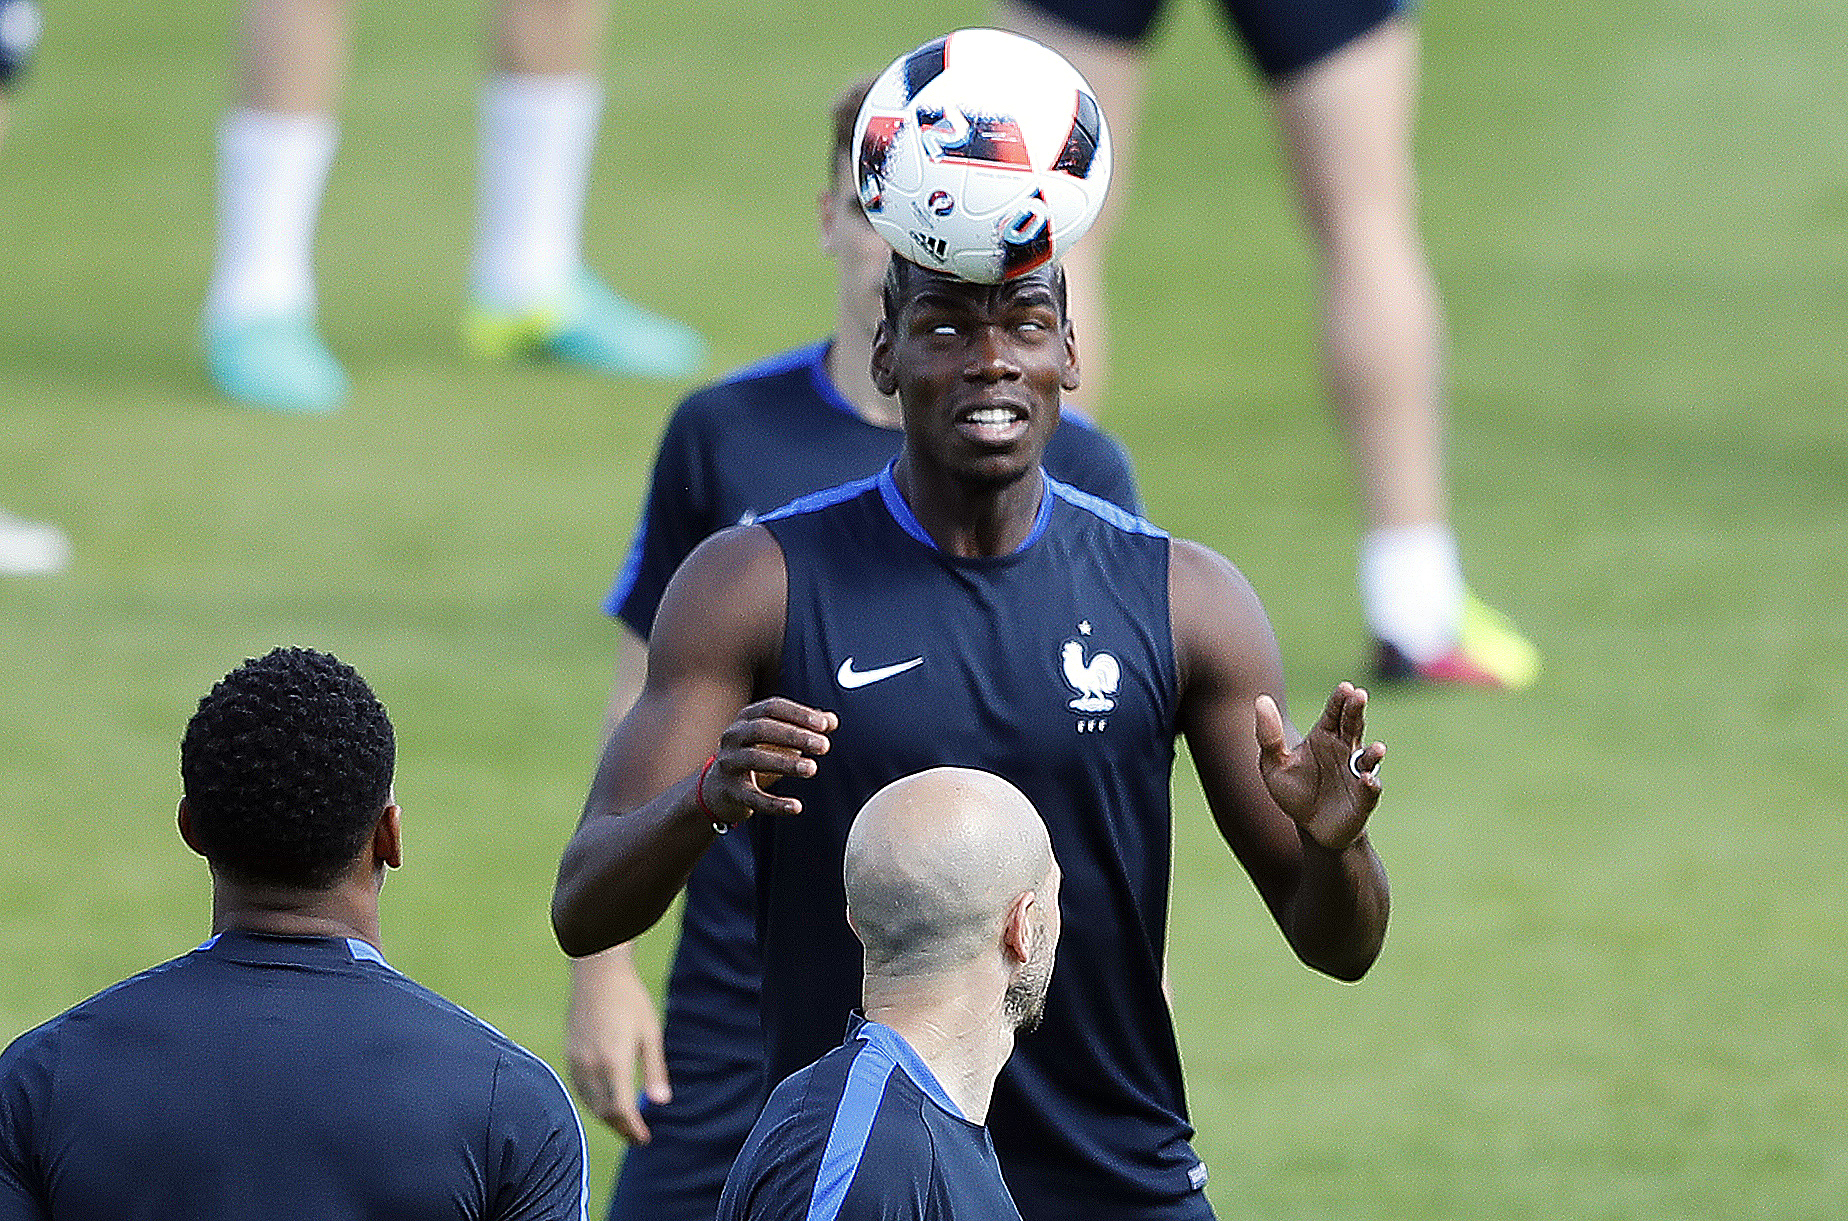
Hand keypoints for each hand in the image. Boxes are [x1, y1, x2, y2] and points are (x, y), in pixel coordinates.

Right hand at [565, 947, 670, 1142]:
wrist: (597, 974)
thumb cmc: (630, 1000)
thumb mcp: (650, 1033)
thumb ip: (655, 1070)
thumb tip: (662, 1103)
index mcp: (614, 1061)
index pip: (622, 1110)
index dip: (633, 1129)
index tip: (644, 1138)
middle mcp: (591, 1065)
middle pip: (604, 1111)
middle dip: (620, 1128)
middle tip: (636, 1135)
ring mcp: (577, 1060)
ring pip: (590, 1102)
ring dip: (606, 1117)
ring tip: (624, 1122)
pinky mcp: (569, 1053)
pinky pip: (580, 1089)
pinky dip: (593, 1102)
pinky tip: (604, 1101)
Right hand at [700, 697, 838, 825]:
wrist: (718, 789)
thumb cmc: (754, 757)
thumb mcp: (777, 739)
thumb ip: (805, 728)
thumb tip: (832, 720)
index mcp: (747, 718)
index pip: (773, 708)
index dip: (799, 714)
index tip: (824, 724)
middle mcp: (733, 736)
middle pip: (763, 729)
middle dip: (795, 736)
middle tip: (824, 746)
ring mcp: (728, 762)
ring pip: (755, 758)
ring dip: (786, 763)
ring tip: (812, 768)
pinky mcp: (730, 790)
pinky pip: (752, 797)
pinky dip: (775, 803)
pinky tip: (795, 806)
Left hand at [1255, 681, 1383, 851]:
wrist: (1310, 827)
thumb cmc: (1294, 790)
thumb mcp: (1274, 764)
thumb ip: (1269, 736)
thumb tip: (1261, 699)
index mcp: (1324, 736)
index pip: (1334, 712)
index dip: (1340, 700)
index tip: (1346, 687)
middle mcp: (1345, 750)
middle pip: (1353, 725)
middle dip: (1357, 711)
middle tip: (1360, 696)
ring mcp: (1357, 773)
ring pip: (1368, 758)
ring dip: (1373, 753)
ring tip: (1375, 748)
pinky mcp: (1364, 797)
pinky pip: (1370, 789)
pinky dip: (1371, 785)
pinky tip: (1366, 780)